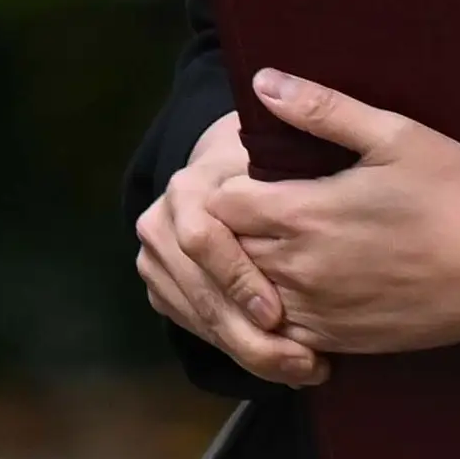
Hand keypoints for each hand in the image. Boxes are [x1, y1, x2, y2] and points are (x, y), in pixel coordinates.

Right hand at [135, 108, 323, 386]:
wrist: (231, 166)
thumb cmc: (273, 154)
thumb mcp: (284, 140)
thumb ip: (294, 121)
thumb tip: (273, 87)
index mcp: (189, 188)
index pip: (203, 239)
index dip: (239, 278)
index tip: (278, 312)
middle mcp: (161, 224)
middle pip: (198, 292)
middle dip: (249, 335)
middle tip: (303, 363)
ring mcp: (156, 259)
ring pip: (197, 318)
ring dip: (247, 352)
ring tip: (302, 371)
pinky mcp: (162, 286)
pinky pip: (196, 328)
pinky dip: (236, 349)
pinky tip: (279, 366)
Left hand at [209, 70, 459, 355]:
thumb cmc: (458, 194)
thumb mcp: (395, 135)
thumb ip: (323, 109)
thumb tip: (263, 81)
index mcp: (304, 214)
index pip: (219, 206)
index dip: (228, 186)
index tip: (254, 175)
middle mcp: (298, 270)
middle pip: (226, 253)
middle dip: (233, 229)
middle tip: (261, 207)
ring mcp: (317, 311)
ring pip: (245, 296)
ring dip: (249, 271)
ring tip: (279, 244)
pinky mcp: (339, 340)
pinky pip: (279, 332)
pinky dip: (276, 310)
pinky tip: (303, 286)